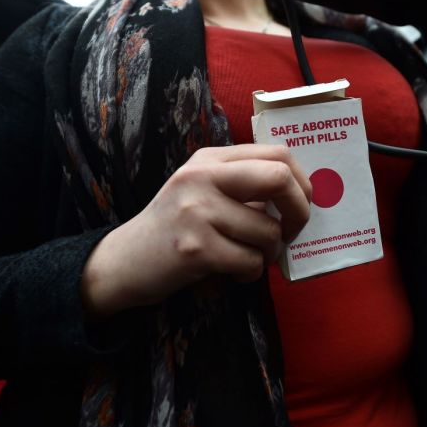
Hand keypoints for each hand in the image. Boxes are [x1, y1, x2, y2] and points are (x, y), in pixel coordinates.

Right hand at [81, 144, 311, 317]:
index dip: (302, 182)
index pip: (277, 153)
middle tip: (292, 232)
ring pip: (268, 232)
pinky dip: (251, 273)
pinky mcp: (195, 248)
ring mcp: (197, 211)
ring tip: (247, 257)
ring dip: (269, 254)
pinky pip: (251, 262)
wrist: (124, 261)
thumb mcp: (202, 191)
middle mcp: (202, 176)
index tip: (302, 204)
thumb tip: (302, 197)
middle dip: (300, 212)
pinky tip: (233, 272)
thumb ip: (244, 187)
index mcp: (210, 159)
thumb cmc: (174, 227)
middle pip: (280, 178)